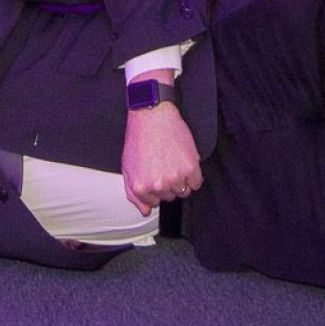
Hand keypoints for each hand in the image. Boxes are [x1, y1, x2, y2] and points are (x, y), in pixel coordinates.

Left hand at [121, 84, 202, 215]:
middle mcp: (158, 186)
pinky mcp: (190, 167)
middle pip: (170, 196)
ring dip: (181, 178)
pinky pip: (196, 182)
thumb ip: (133, 194)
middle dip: (168, 183)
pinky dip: (193, 174)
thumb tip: (146, 211)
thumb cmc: (139, 137)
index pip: (155, 202)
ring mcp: (175, 178)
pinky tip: (184, 160)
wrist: (152, 114)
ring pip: (184, 190)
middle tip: (163, 163)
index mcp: (141, 187)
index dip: (156, 188)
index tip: (156, 173)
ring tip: (173, 159)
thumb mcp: (128, 167)